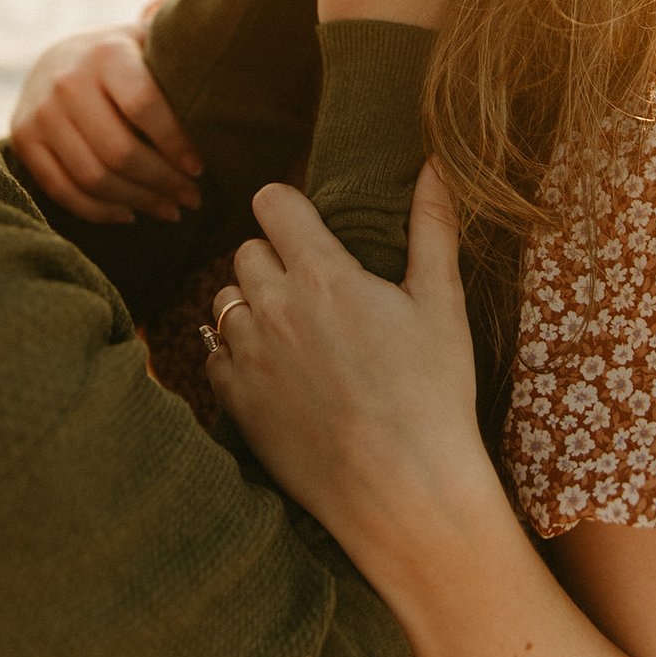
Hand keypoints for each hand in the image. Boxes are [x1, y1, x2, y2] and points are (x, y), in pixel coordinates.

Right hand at [9, 25, 202, 223]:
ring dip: (137, 202)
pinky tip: (130, 214)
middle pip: (118, 151)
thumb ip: (177, 63)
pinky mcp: (24, 140)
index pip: (144, 106)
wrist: (54, 59)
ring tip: (170, 210)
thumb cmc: (122, 60)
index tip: (200, 168)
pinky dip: (100, 211)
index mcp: (106, 53)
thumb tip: (231, 83)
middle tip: (193, 198)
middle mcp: (66, 80)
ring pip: (92, 177)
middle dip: (162, 183)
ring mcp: (40, 112)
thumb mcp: (148, 46)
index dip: (175, 143)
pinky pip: (62, 190)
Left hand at [207, 163, 482, 543]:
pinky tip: (275, 371)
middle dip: (274, 259)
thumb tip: (433, 163)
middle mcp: (274, 307)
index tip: (304, 222)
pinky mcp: (235, 401)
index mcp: (322, 275)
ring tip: (294, 331)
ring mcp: (249, 356)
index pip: (272, 203)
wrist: (407, 493)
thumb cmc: (433, 395)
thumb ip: (432, 227)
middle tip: (313, 287)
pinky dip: (236, 354)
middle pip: (246, 250)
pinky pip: (212, 353)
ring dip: (251, 305)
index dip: (286, 206)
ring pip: (224, 300)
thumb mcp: (443, 304)